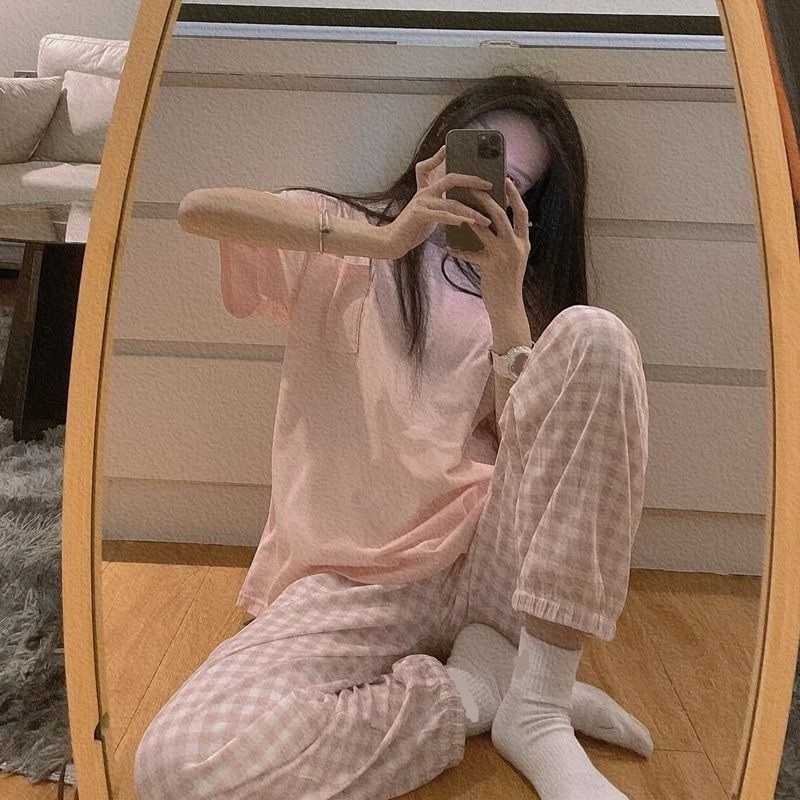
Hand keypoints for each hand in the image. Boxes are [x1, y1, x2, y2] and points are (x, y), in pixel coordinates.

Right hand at [381, 145, 494, 259]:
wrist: (393, 242)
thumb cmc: (412, 229)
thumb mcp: (427, 213)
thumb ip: (441, 207)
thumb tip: (462, 211)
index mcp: (425, 190)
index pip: (429, 167)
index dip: (437, 156)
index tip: (448, 147)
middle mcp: (423, 193)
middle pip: (450, 179)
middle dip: (472, 180)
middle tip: (489, 185)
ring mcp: (420, 202)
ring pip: (451, 203)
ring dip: (471, 212)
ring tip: (486, 220)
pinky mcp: (419, 215)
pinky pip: (442, 215)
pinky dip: (456, 219)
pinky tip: (467, 223)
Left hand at [446, 177, 529, 301]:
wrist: (507, 306)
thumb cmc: (505, 282)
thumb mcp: (511, 259)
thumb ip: (504, 240)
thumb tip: (489, 222)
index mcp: (523, 242)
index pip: (522, 212)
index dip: (515, 195)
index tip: (506, 180)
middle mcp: (516, 246)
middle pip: (501, 215)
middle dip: (486, 199)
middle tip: (472, 187)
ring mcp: (504, 255)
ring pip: (483, 230)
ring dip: (467, 218)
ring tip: (454, 209)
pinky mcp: (490, 266)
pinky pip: (470, 253)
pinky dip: (458, 250)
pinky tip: (448, 247)